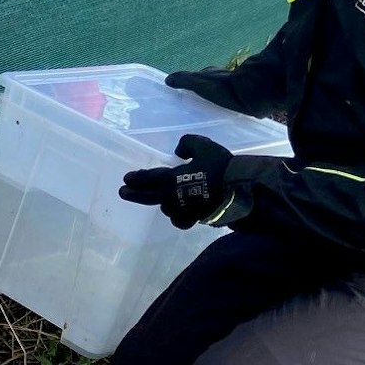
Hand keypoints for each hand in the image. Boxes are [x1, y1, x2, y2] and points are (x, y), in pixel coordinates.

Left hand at [120, 135, 234, 228]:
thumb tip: (179, 150)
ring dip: (162, 203)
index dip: (136, 178)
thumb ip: (187, 144)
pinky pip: (182, 219)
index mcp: (172, 179)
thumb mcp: (203, 147)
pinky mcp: (196, 220)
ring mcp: (184, 211)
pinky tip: (181, 213)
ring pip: (166, 209)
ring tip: (161, 199)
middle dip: (135, 194)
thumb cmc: (220, 167)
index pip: (148, 179)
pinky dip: (179, 216)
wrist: (241, 192)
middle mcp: (173, 197)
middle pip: (149, 197)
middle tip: (123, 193)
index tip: (126, 179)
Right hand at [165, 68, 242, 112]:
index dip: (193, 84)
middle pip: (212, 86)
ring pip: (224, 95)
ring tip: (211, 114)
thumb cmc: (225, 87)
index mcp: (212, 74)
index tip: (187, 94)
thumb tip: (168, 79)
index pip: (199, 77)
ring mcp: (237, 89)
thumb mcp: (200, 83)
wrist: (254, 94)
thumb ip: (185, 80)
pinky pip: (234, 105)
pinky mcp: (247, 101)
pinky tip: (227, 117)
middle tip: (198, 105)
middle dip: (206, 93)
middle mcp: (224, 79)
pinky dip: (230, 109)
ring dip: (219, 102)